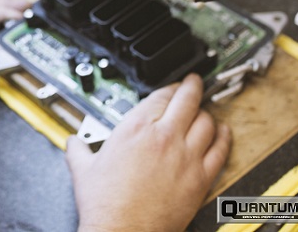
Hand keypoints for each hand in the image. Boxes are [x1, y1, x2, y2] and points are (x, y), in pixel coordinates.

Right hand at [65, 74, 230, 231]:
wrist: (123, 231)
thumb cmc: (106, 204)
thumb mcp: (83, 169)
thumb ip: (79, 150)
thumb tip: (73, 143)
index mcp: (136, 128)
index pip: (161, 94)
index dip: (168, 87)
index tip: (170, 86)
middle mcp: (164, 137)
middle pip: (188, 100)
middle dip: (192, 86)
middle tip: (194, 81)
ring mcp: (185, 156)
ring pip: (207, 122)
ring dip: (207, 113)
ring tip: (206, 109)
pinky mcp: (200, 179)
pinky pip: (220, 150)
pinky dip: (224, 138)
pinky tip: (224, 133)